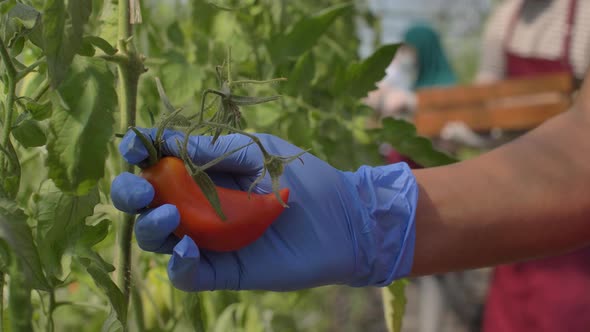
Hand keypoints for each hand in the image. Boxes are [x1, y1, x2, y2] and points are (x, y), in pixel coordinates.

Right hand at [111, 129, 417, 290]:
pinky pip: (187, 274)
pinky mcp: (224, 270)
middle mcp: (198, 206)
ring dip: (151, 228)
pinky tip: (189, 248)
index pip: (157, 163)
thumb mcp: (258, 150)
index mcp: (203, 171)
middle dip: (130, 193)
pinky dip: (178, 264)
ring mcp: (208, 239)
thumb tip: (164, 140)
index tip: (135, 147)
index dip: (138, 153)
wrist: (343, 219)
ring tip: (170, 217)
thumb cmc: (301, 177)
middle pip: (146, 203)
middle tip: (141, 191)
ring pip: (158, 240)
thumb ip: (215, 148)